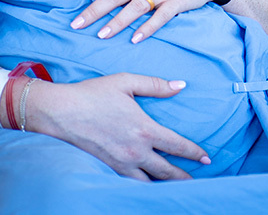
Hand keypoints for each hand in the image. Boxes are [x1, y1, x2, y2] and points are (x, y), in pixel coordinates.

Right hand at [25, 73, 210, 180]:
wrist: (61, 112)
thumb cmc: (92, 94)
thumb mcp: (125, 82)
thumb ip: (155, 85)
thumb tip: (180, 85)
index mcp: (145, 129)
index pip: (178, 146)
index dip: (195, 153)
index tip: (207, 158)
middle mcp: (136, 151)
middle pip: (168, 171)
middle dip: (184, 177)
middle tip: (196, 182)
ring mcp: (122, 163)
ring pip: (150, 181)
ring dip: (164, 185)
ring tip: (175, 187)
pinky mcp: (108, 168)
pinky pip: (131, 182)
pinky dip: (143, 186)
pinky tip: (148, 186)